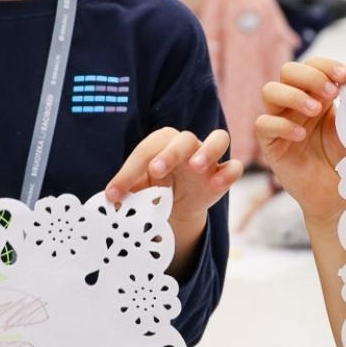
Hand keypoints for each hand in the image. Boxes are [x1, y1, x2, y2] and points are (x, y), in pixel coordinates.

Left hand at [104, 128, 243, 269]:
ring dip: (208, 150)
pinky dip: (228, 172)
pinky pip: (234, 167)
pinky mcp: (223, 175)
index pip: (146, 151)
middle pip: (185, 138)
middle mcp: (187, 145)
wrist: (175, 208)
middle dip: (171, 153)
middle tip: (156, 170)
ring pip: (219, 138)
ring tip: (196, 166)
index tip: (114, 194)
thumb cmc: (153, 190)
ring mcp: (209, 158)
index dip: (128, 172)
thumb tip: (111, 198)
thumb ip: (126, 190)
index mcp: (161, 143)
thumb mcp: (137, 190)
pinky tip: (215, 184)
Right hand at [257, 58, 345, 225]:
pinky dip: (282, 125)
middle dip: (310, 76)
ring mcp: (281, 122)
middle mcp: (297, 105)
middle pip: (288, 71)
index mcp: (319, 96)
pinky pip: (263, 125)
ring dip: (293, 95)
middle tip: (331, 92)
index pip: (314, 66)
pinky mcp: (271, 145)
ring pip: (270, 91)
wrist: (341, 197)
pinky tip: (301, 135)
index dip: (327, 66)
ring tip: (315, 110)